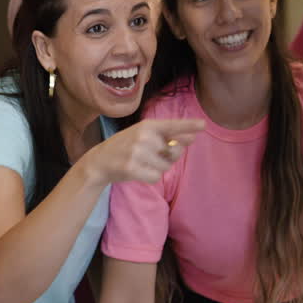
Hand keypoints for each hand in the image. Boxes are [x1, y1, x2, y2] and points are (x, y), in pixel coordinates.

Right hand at [86, 118, 203, 184]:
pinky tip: (138, 171)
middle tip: (151, 155)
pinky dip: (151, 177)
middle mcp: (143, 136)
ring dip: (158, 168)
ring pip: (166, 167)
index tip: (203, 125)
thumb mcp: (144, 135)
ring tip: (141, 162)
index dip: (188, 125)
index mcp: (147, 125)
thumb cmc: (126, 147)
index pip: (172, 125)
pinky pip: (156, 177)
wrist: (99, 161)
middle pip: (174, 153)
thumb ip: (168, 136)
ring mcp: (136, 152)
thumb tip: (192, 138)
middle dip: (167, 158)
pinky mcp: (131, 168)